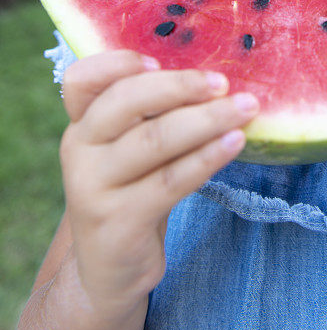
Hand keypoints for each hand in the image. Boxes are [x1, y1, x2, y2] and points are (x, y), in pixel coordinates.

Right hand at [59, 51, 259, 317]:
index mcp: (81, 123)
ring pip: (155, 140)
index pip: (81, 79)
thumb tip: (215, 75)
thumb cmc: (133, 191)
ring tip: (245, 108)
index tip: (160, 59)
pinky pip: (171, 181)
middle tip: (223, 82)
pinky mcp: (117, 222)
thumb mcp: (129, 150)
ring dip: (206, 120)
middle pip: (124, 102)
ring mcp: (93, 187)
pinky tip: (236, 142)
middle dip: (179, 86)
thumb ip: (151, 113)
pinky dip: (207, 158)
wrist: (110, 269)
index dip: (117, 63)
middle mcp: (78, 149)